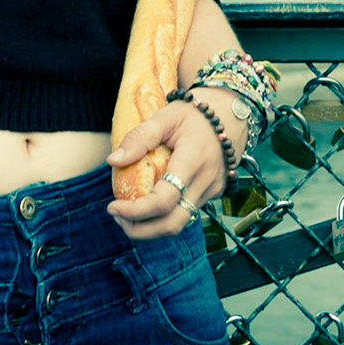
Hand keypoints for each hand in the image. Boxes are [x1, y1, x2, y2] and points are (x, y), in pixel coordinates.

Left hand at [105, 102, 229, 239]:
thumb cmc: (194, 114)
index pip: (164, 201)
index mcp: (193, 161)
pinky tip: (149, 203)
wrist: (230, 114)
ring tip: (128, 212)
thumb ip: (139, 138)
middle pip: (172, 224)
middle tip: (117, 216)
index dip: (135, 211)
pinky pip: (186, 213)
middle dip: (140, 230)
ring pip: (179, 223)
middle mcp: (205, 182)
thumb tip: (113, 160)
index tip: (113, 206)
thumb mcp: (165, 116)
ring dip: (150, 226)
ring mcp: (212, 191)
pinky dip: (164, 216)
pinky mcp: (213, 194)